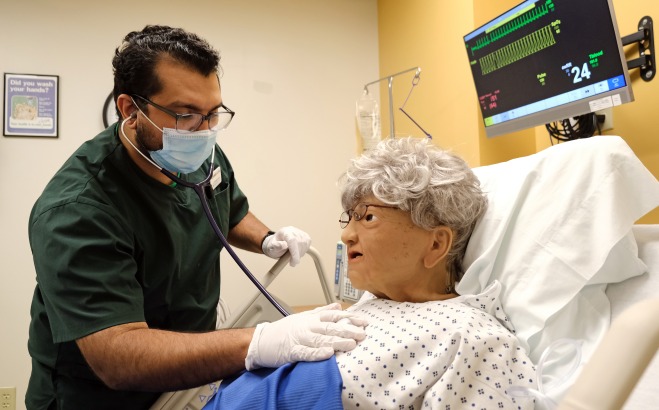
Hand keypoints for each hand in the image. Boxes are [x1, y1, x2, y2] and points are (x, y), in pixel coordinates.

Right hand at [245, 303, 367, 369]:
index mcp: (311, 318)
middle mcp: (307, 327)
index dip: (350, 318)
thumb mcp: (304, 317)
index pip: (334, 316)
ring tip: (351, 344)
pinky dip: (317, 353)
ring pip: (321, 339)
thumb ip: (322, 311)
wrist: (262, 340)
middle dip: (348, 330)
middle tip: (362, 334)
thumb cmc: (284, 330)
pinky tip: (327, 354)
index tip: (364, 322)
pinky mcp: (292, 351)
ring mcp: (300, 338)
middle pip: (330, 327)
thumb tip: (338, 305)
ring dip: (336, 341)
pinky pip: (306, 352)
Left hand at [262, 226, 310, 266]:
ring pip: (305, 244)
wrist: (278, 243)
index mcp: (284, 232)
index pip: (292, 240)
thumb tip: (281, 246)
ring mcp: (300, 232)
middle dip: (297, 255)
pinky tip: (298, 253)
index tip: (295, 261)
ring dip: (300, 254)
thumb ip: (276, 246)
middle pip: (300, 243)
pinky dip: (304, 251)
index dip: (295, 251)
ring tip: (293, 257)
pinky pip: (308, 244)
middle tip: (292, 263)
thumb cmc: (274, 246)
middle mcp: (293, 230)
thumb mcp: (272, 247)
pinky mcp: (305, 236)